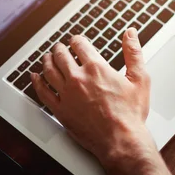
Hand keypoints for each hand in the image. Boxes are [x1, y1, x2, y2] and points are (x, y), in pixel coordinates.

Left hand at [30, 29, 153, 162]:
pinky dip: (37, 82)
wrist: (121, 140)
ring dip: (47, 60)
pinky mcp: (61, 111)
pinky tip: (35, 77)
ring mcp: (67, 95)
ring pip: (49, 71)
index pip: (79, 45)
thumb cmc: (131, 113)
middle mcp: (78, 78)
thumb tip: (130, 33)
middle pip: (61, 56)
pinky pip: (43, 93)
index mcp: (96, 68)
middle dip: (60, 49)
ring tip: (47, 57)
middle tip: (60, 47)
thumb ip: (134, 53)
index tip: (76, 40)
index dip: (77, 40)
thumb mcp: (139, 79)